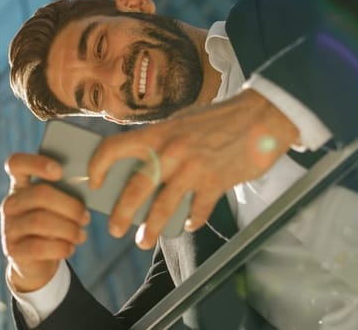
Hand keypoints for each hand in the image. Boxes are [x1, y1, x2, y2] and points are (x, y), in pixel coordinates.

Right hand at [1, 153, 90, 291]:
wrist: (37, 263)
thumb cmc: (53, 228)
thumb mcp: (56, 208)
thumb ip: (65, 194)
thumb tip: (89, 187)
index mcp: (20, 186)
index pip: (16, 163)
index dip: (37, 163)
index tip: (60, 172)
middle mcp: (11, 204)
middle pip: (40, 194)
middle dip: (70, 206)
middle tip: (85, 217)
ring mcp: (9, 227)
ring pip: (41, 221)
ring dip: (69, 229)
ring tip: (81, 235)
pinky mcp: (13, 250)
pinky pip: (39, 247)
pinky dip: (61, 247)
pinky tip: (70, 248)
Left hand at [88, 89, 299, 248]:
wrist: (261, 116)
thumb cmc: (219, 118)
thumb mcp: (180, 122)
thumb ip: (160, 142)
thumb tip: (139, 163)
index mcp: (157, 133)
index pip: (114, 148)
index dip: (98, 166)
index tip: (95, 182)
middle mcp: (170, 152)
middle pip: (136, 188)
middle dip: (121, 213)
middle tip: (114, 229)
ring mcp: (193, 170)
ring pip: (163, 207)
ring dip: (151, 228)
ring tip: (142, 240)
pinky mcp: (215, 183)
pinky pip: (197, 210)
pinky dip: (191, 220)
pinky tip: (187, 225)